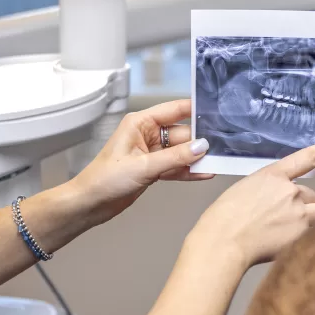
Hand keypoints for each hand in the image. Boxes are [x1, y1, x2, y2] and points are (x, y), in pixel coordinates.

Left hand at [71, 100, 213, 224]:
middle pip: (182, 133)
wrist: (90, 204)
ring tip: (219, 160)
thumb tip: (201, 147)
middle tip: (224, 145)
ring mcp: (151, 153)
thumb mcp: (143, 166)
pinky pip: (176, 167)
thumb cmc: (105, 179)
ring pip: (181, 151)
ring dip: (196, 157)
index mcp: (140, 123)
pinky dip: (188, 171)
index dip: (195, 109)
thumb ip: (174, 158)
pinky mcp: (153, 170)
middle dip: (200, 140)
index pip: (174, 110)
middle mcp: (147, 134)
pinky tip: (205, 173)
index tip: (217, 112)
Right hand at [188, 132, 314, 269]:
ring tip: (283, 232)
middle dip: (300, 206)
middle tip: (279, 220)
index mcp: (271, 175)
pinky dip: (305, 237)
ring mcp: (298, 210)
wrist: (223, 242)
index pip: (306, 157)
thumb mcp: (243, 192)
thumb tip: (278, 202)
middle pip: (309, 195)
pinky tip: (283, 243)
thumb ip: (267, 191)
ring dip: (308, 220)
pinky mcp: (303, 231)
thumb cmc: (223, 220)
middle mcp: (289, 190)